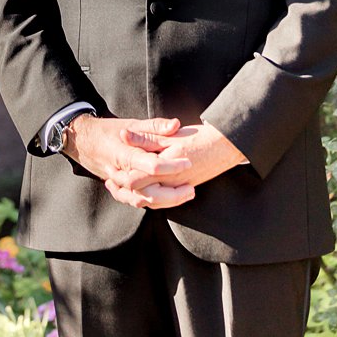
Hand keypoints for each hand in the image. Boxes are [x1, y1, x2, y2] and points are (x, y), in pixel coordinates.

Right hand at [63, 114, 196, 209]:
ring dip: (166, 201)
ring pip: (143, 200)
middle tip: (191, 188)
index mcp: (125, 154)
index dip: (172, 165)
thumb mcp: (131, 123)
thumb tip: (175, 125)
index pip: (152, 166)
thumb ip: (154, 126)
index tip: (188, 162)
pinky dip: (150, 202)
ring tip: (183, 194)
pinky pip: (134, 201)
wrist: (80, 140)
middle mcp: (121, 172)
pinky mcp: (117, 187)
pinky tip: (164, 199)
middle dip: (173, 194)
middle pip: (149, 192)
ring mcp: (118, 183)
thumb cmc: (107, 130)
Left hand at [104, 122, 249, 205]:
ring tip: (120, 186)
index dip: (119, 177)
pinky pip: (165, 201)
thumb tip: (123, 135)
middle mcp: (172, 183)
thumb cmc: (199, 138)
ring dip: (135, 196)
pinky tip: (143, 189)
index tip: (109, 170)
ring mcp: (180, 188)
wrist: (227, 146)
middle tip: (110, 181)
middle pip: (141, 195)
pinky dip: (151, 198)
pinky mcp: (185, 189)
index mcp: (165, 168)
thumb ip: (145, 138)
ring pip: (153, 201)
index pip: (135, 180)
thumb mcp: (170, 135)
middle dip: (124, 191)